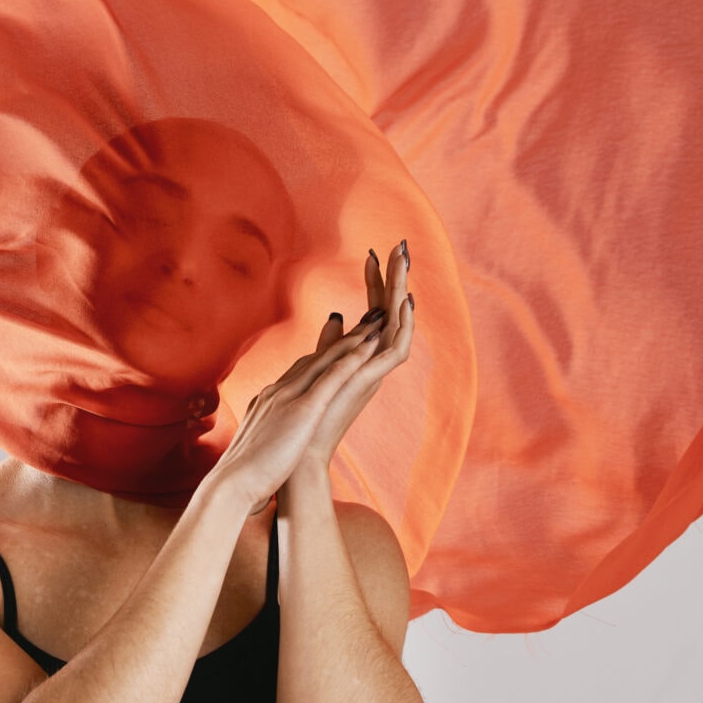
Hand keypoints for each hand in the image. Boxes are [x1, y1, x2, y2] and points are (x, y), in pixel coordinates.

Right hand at [212, 283, 402, 517]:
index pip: (300, 372)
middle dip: (343, 339)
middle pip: (315, 358)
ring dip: (354, 339)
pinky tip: (370, 347)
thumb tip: (267, 437)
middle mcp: (278, 391)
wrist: (232, 483)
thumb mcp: (256, 447)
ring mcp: (288, 397)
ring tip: (376, 322)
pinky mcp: (302, 409)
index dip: (323, 355)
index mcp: (268, 401)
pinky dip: (351, 359)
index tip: (340, 342)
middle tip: (367, 320)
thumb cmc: (242, 475)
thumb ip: (265, 434)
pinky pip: (331, 377)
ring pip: (326, 360)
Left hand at [292, 240, 414, 481]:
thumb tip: (336, 316)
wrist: (298, 454)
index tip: (372, 254)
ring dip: (402, 292)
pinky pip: (396, 348)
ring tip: (404, 262)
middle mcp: (372, 361)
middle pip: (389, 313)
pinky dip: (402, 324)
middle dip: (394, 280)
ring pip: (397, 324)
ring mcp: (374, 372)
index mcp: (360, 356)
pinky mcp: (373, 383)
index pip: (373, 312)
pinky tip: (405, 301)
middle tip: (399, 248)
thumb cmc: (304, 418)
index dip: (374, 284)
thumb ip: (331, 342)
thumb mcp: (318, 368)